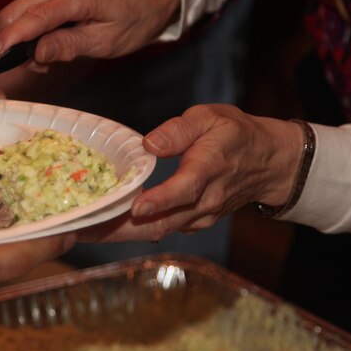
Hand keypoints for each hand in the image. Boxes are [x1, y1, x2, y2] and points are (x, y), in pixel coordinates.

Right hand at [0, 0, 179, 66]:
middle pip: (14, 12)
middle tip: (38, 66)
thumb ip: (68, 46)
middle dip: (14, 42)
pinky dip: (29, 29)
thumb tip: (35, 55)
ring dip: (22, 38)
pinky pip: (27, 9)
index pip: (32, 18)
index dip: (9, 40)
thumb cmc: (132, 20)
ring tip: (48, 56)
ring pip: (17, 11)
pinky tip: (50, 42)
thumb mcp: (106, 42)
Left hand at [77, 105, 303, 242]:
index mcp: (209, 168)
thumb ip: (179, 130)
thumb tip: (149, 143)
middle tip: (83, 228)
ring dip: (122, 233)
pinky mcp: (193, 223)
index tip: (136, 207)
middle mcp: (205, 200)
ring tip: (83, 230)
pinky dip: (134, 231)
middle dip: (122, 228)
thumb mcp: (209, 117)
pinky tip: (104, 226)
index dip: (160, 200)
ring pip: (158, 230)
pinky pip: (161, 230)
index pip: (185, 189)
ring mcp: (200, 216)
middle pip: (163, 221)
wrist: (267, 163)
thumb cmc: (233, 134)